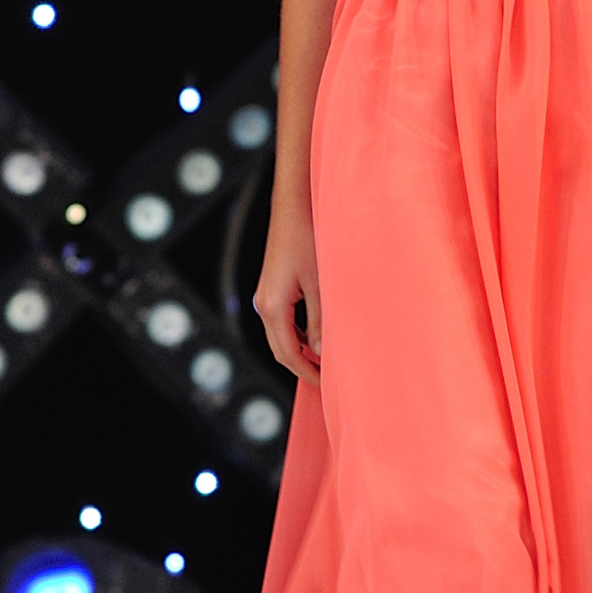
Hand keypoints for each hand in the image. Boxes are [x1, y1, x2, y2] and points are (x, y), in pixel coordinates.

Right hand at [254, 202, 322, 378]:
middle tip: (327, 380)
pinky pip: (282, 321)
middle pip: (280, 349)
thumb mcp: (320, 284)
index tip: (328, 384)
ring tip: (326, 361)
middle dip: (302, 367)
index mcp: (273, 307)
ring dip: (300, 351)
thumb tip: (322, 352)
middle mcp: (263, 304)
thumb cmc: (309, 240)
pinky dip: (297, 334)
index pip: (289, 354)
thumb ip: (320, 321)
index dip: (308, 372)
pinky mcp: (271, 288)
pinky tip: (317, 336)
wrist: (294, 208)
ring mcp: (265, 296)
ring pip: (280, 336)